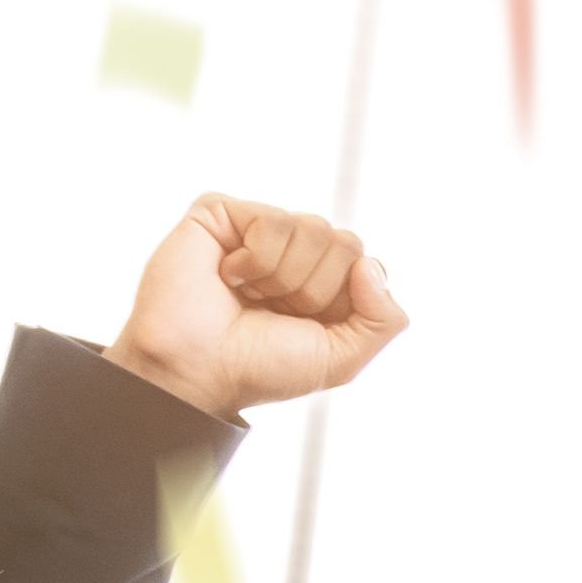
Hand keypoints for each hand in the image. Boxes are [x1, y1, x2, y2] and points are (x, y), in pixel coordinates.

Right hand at [107, 195, 408, 422]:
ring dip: (283, 277)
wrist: (197, 369)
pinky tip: (229, 276)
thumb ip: (383, 320)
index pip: (366, 264)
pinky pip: (274, 220)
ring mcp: (260, 229)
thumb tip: (371, 264)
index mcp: (325, 280)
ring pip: (315, 228)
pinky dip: (255, 260)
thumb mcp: (341, 359)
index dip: (342, 302)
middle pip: (347, 243)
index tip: (304, 326)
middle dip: (314, 291)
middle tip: (271, 310)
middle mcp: (296, 251)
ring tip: (248, 294)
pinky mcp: (225, 213)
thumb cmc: (261, 368)